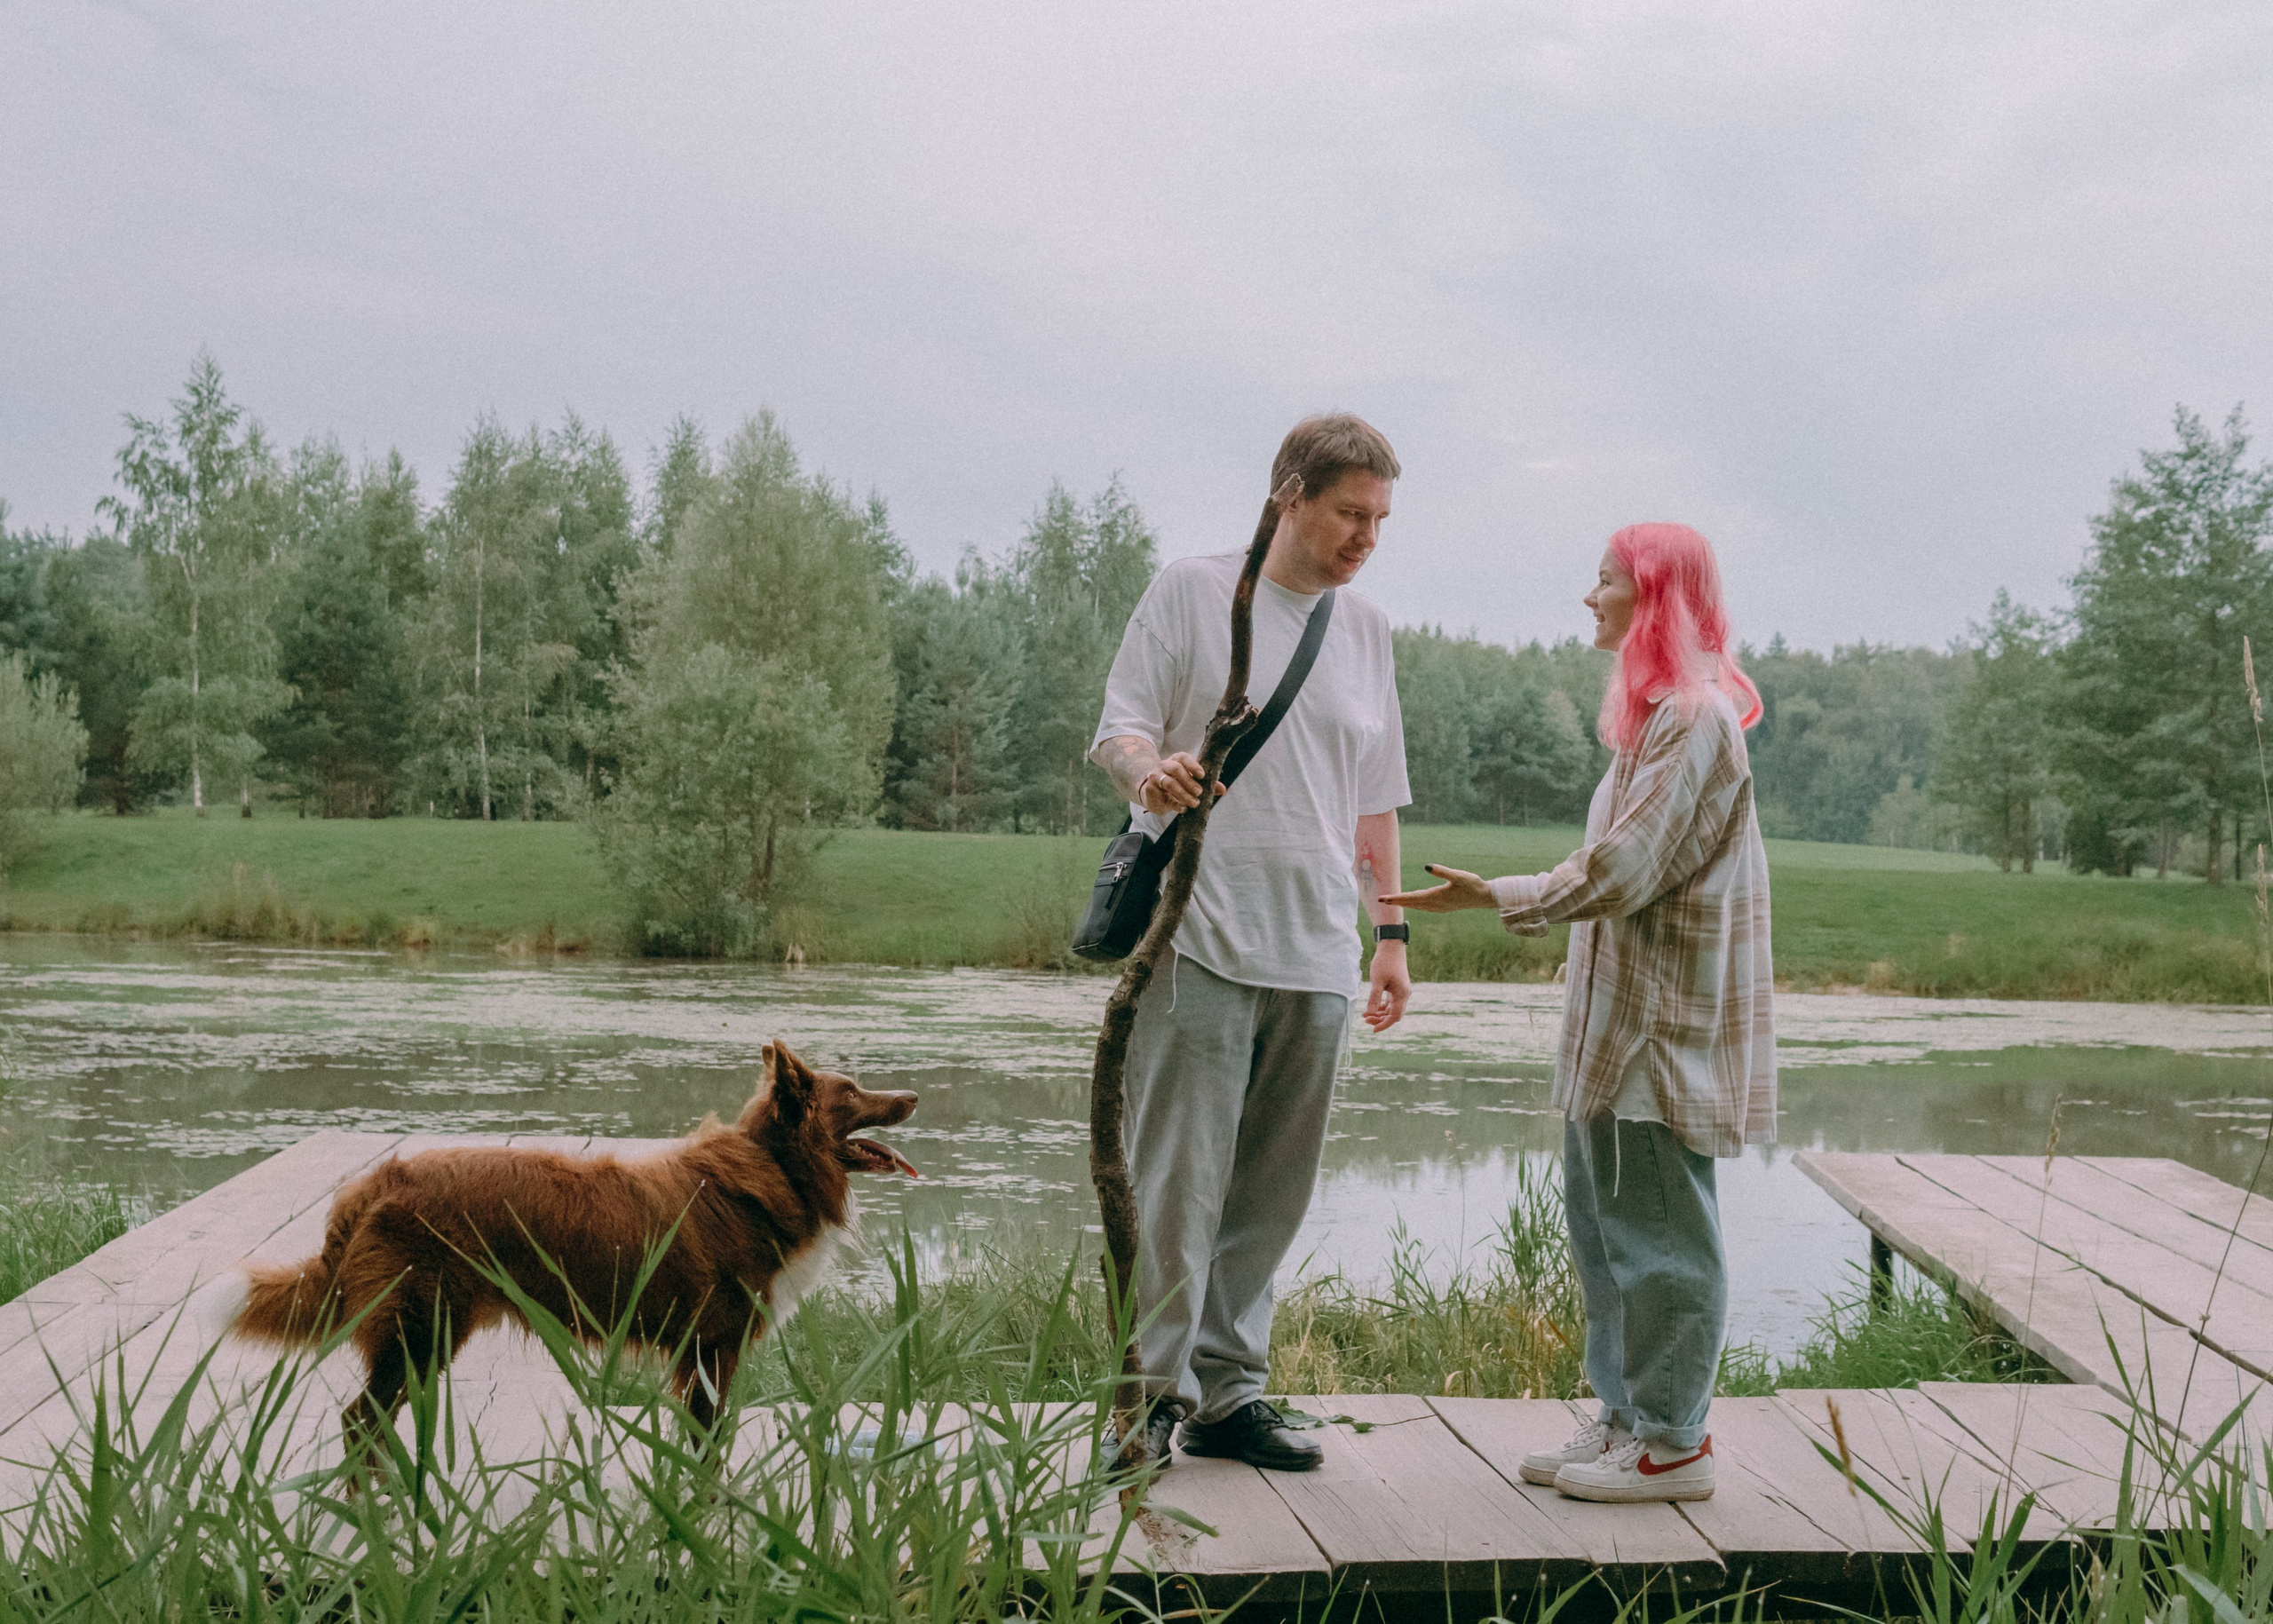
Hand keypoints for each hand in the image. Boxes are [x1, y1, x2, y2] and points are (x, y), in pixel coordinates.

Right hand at [1138, 751, 1222, 814]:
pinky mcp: (1151, 791)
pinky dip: (1176, 804)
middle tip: (1199, 792)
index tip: (1202, 775)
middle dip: (1189, 781)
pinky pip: (1165, 797)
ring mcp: (1156, 777)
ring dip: (1183, 794)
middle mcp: (1164, 766)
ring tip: (1194, 803)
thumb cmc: (1175, 783)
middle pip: (1176, 769)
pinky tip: (1183, 809)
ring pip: (1169, 783)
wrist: (1151, 791)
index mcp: (1176, 760)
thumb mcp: (1190, 782)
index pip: (1183, 757)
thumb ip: (1206, 784)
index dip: (1193, 765)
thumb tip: (1222, 789)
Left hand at [1362, 941, 1409, 1032]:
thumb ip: (1374, 998)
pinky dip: (1381, 1006)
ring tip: (1365, 1015)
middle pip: (1393, 1014)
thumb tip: (1369, 1013)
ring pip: (1391, 1009)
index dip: (1384, 1024)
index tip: (1373, 1030)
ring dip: (1380, 1013)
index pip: (1395, 1016)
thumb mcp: (1377, 981)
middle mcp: (1404, 995)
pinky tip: (1371, 1008)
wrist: (1391, 947)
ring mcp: (1400, 991)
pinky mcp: (1396, 988)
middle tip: (1365, 1019)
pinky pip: (1390, 1002)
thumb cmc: (1384, 962)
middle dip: (1380, 1019)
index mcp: (1402, 994)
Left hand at [1379, 864, 1495, 912]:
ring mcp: (1439, 907)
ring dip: (1404, 903)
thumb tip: (1426, 866)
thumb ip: (1442, 871)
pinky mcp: (1443, 906)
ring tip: (1392, 900)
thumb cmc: (1473, 884)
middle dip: (1396, 901)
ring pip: (1417, 906)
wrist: (1485, 897)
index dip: (1397, 898)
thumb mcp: (1458, 875)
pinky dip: (1414, 904)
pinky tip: (1412, 902)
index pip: (1411, 898)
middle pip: (1411, 903)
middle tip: (1380, 899)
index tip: (1383, 898)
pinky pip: (1424, 906)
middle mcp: (1436, 904)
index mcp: (1436, 896)